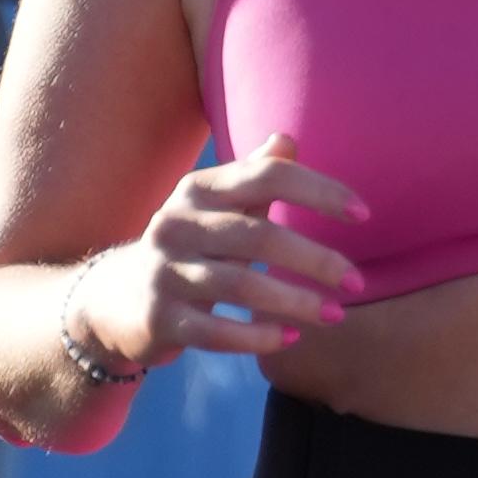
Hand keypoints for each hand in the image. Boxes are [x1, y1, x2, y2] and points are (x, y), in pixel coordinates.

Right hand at [74, 134, 371, 369]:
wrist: (114, 299)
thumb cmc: (188, 245)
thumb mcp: (214, 206)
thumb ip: (254, 175)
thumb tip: (289, 138)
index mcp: (200, 189)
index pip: (267, 176)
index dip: (319, 190)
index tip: (363, 214)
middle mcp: (178, 224)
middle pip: (259, 236)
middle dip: (315, 260)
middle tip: (356, 282)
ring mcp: (166, 272)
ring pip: (240, 286)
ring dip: (294, 302)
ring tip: (335, 314)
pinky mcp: (160, 319)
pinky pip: (214, 331)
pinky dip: (256, 337)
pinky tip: (290, 339)